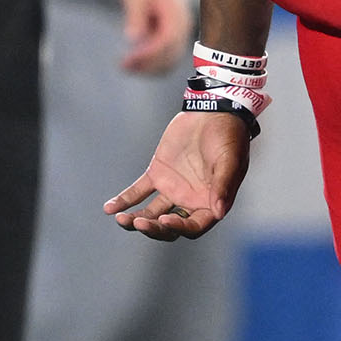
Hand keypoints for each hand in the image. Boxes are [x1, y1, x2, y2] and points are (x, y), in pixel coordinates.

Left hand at [106, 109, 250, 238]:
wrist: (212, 111)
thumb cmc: (229, 137)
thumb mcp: (230, 161)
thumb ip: (224, 186)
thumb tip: (219, 212)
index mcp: (210, 202)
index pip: (193, 226)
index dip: (179, 228)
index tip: (165, 221)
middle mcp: (190, 200)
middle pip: (168, 225)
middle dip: (153, 228)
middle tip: (139, 222)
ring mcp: (172, 189)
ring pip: (151, 213)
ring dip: (136, 219)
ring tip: (121, 219)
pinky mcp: (157, 174)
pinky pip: (138, 192)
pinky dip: (124, 200)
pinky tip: (110, 208)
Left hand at [116, 0, 191, 73]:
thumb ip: (136, 16)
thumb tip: (133, 38)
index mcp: (176, 14)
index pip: (168, 40)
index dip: (150, 53)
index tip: (130, 59)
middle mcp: (181, 26)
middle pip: (171, 54)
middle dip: (148, 64)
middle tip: (123, 65)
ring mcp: (178, 33)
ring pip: (169, 60)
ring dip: (149, 67)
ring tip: (124, 66)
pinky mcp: (170, 38)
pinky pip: (165, 57)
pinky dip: (150, 63)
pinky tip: (132, 63)